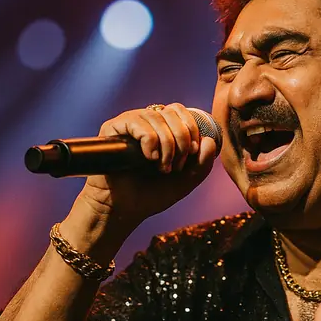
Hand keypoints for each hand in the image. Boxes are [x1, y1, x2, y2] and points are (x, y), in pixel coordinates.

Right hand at [78, 103, 217, 229]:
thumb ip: (204, 162)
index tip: (191, 153)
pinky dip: (150, 140)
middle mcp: (146, 122)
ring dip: (167, 144)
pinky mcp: (112, 128)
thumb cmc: (152, 194)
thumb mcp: (187, 180)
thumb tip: (208, 139)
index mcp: (163, 128)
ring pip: (157, 117)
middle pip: (172, 112)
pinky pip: (137, 122)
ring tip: (162, 167)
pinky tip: (149, 158)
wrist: (125, 209)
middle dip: (182, 139)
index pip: (181, 112)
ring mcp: (129, 124)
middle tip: (176, 166)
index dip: (191, 129)